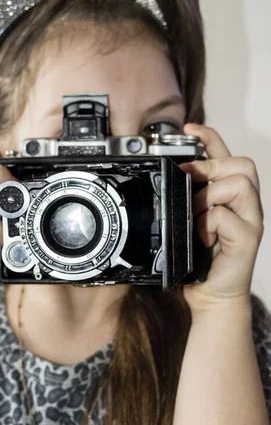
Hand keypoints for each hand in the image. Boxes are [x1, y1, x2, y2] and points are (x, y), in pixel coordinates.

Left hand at [180, 124, 263, 317]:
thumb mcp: (190, 221)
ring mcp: (251, 220)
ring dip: (207, 197)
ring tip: (195, 218)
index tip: (188, 129)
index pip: (226, 156)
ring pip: (237, 184)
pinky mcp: (249, 238)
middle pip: (241, 164)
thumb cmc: (200, 258)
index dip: (210, 138)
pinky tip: (202, 238)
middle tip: (189, 183)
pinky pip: (225, 215)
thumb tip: (172, 176)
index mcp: (232, 196)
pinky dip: (207, 224)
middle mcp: (247, 204)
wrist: (212, 294)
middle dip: (210, 168)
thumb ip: (188, 199)